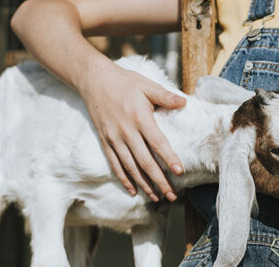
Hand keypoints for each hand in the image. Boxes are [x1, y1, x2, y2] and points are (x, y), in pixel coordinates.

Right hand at [78, 64, 184, 201]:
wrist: (94, 80)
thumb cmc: (125, 82)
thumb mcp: (147, 85)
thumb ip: (165, 96)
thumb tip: (184, 102)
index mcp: (139, 117)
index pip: (157, 142)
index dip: (169, 158)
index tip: (180, 172)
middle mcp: (126, 131)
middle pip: (145, 161)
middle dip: (159, 180)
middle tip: (172, 195)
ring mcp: (114, 138)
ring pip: (130, 167)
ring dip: (144, 184)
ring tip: (157, 198)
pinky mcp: (105, 141)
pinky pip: (115, 164)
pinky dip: (124, 179)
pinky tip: (134, 191)